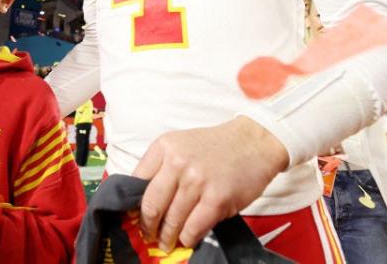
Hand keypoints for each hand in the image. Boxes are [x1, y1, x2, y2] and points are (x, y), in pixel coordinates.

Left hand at [132, 116, 288, 252]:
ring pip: (172, 220)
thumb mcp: (181, 146)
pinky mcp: (217, 198)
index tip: (133, 217)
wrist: (254, 142)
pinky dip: (187, 238)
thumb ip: (161, 168)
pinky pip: (193, 228)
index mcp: (164, 146)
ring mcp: (197, 181)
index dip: (132, 204)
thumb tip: (142, 202)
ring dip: (167, 237)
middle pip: (151, 205)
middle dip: (148, 227)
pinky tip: (187, 238)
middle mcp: (177, 162)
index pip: (136, 181)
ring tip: (167, 243)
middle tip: (150, 235)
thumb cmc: (215, 147)